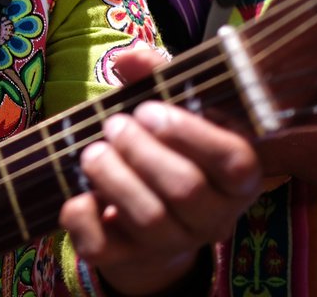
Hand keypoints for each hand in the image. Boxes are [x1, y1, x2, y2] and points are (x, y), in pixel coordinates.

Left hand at [60, 48, 260, 295]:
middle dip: (140, 150)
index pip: (234, 161)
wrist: (148, 217)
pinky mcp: (128, 258)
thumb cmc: (166, 146)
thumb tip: (128, 56)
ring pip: (148, 219)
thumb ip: (154, 75)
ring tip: (93, 153)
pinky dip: (82, 215)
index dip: (188, 133)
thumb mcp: (167, 106)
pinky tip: (79, 192)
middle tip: (114, 125)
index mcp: (237, 176)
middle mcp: (214, 217)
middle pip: (185, 189)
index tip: (148, 110)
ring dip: (112, 177)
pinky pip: (103, 246)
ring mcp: (173, 243)